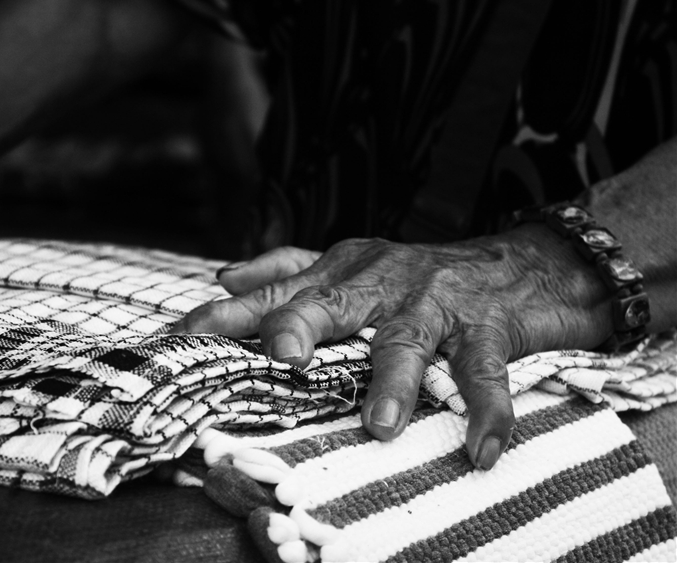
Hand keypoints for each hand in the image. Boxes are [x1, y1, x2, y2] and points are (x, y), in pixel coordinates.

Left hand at [171, 225, 612, 469]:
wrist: (523, 264)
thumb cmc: (419, 275)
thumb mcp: (348, 265)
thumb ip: (283, 271)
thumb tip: (222, 277)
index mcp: (341, 271)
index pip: (276, 290)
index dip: (233, 312)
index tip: (189, 333)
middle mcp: (381, 281)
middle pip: (334, 302)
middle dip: (303, 325)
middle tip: (282, 356)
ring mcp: (433, 302)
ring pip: (408, 341)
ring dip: (395, 382)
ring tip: (380, 424)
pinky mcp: (486, 327)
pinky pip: (484, 372)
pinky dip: (486, 412)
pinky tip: (479, 450)